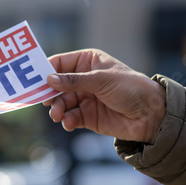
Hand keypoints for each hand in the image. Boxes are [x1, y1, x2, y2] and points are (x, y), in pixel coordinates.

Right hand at [43, 49, 165, 143]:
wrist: (152, 115)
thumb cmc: (131, 88)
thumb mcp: (101, 80)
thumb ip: (74, 81)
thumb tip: (48, 80)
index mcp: (87, 62)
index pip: (60, 63)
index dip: (46, 71)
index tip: (33, 80)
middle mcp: (83, 79)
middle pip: (56, 85)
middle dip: (49, 94)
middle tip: (45, 102)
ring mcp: (84, 98)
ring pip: (61, 102)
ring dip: (57, 109)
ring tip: (57, 115)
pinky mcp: (87, 116)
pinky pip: (70, 117)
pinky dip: (66, 120)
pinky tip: (68, 123)